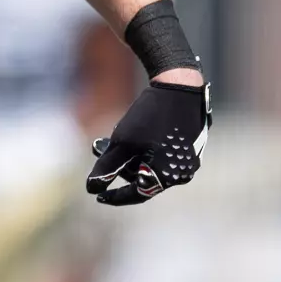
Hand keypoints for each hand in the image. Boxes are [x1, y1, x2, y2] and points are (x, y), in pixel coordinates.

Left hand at [86, 80, 210, 205]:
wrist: (178, 85)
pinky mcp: (188, 146)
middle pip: (143, 178)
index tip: (99, 196)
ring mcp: (187, 159)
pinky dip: (143, 150)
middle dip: (120, 167)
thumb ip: (107, 168)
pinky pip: (161, 155)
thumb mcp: (122, 143)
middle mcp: (182, 172)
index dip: (116, 196)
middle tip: (99, 151)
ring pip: (151, 165)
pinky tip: (129, 134)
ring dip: (129, 157)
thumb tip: (92, 189)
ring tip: (108, 140)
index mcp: (169, 176)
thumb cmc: (150, 116)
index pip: (138, 194)